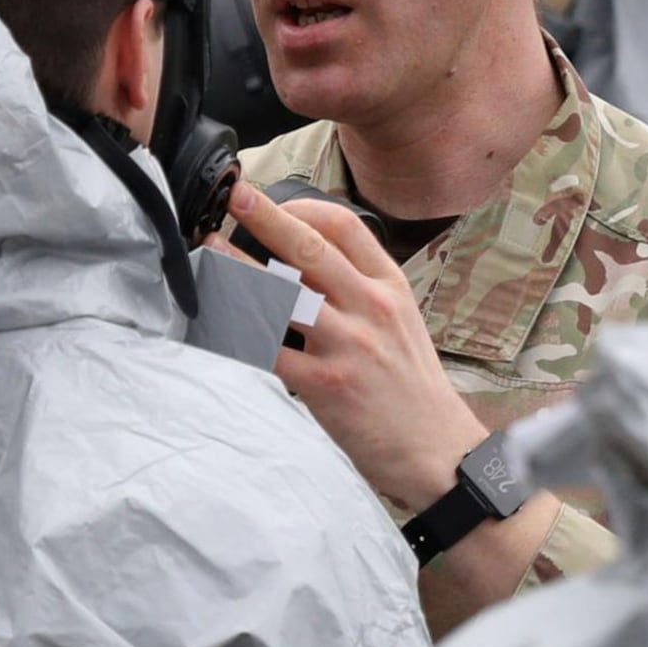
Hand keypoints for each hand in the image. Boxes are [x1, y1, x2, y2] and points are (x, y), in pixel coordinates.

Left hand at [229, 180, 485, 508]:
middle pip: (310, 247)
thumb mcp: (403, 324)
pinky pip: (269, 350)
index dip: (305, 208)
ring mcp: (348, 345)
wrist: (437, 451)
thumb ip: (362, 292)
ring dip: (238, 269)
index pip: (347, 227)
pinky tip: (218, 317)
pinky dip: (239, 331)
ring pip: (282, 293)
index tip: (276, 203)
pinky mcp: (325, 384)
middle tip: (235, 195)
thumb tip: (309, 265)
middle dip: (266, 216)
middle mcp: (371, 308)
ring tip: (210, 252)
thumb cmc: (414, 390)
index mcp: (390, 288)